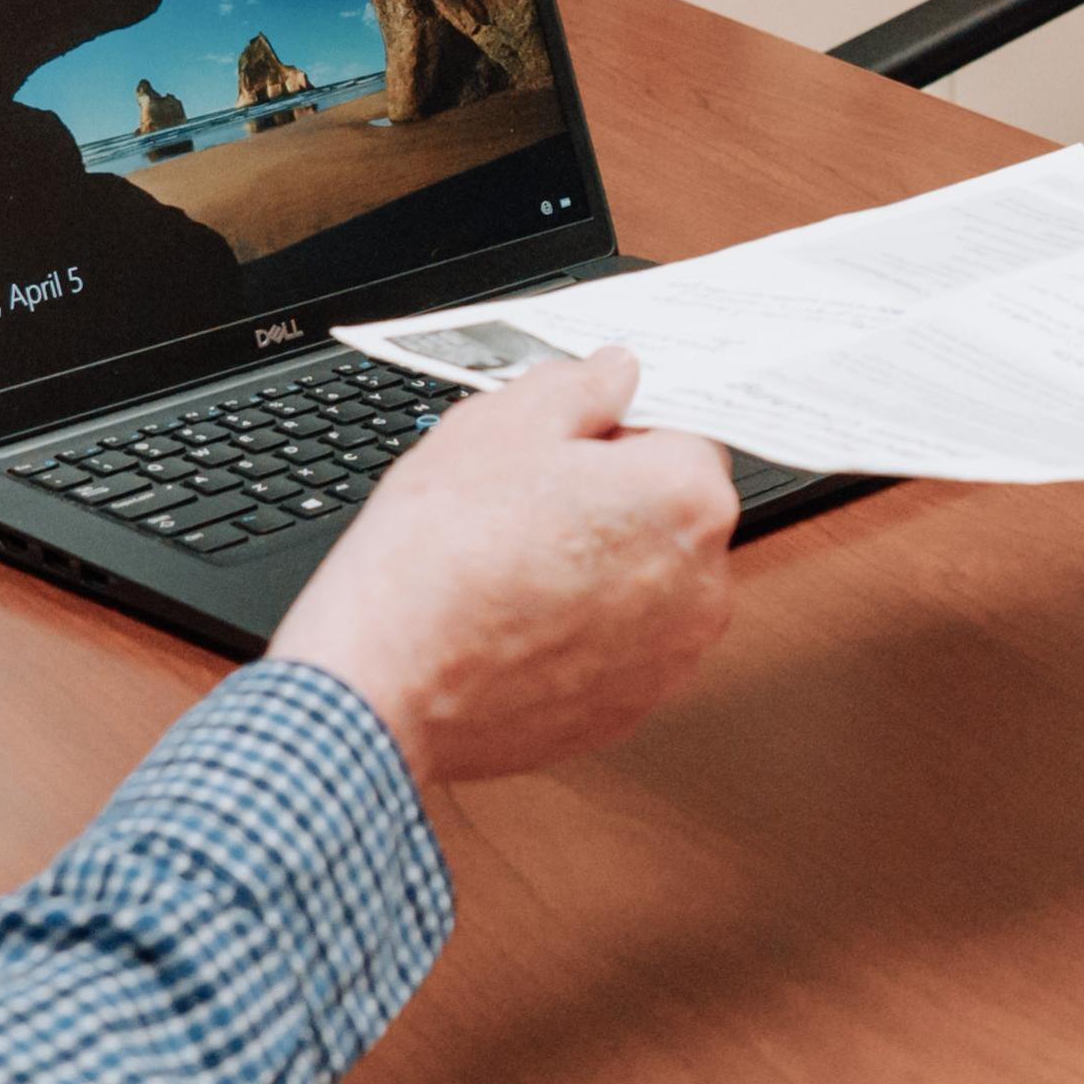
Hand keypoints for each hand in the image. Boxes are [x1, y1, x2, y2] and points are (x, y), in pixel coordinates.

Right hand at [268, 346, 739, 784]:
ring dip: (597, 568)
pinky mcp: (629, 710)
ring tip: (510, 568)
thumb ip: (578, 386)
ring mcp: (671, 657)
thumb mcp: (498, 425)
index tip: (559, 448)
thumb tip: (617, 373)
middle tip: (521, 506)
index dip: (612, 433)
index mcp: (689, 496)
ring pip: (645, 583)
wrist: (379, 686)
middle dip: (609, 500)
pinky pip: (617, 648)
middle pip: (668, 512)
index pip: (677, 435)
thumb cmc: (437, 556)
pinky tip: (513, 622)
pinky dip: (578, 633)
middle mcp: (704, 582)